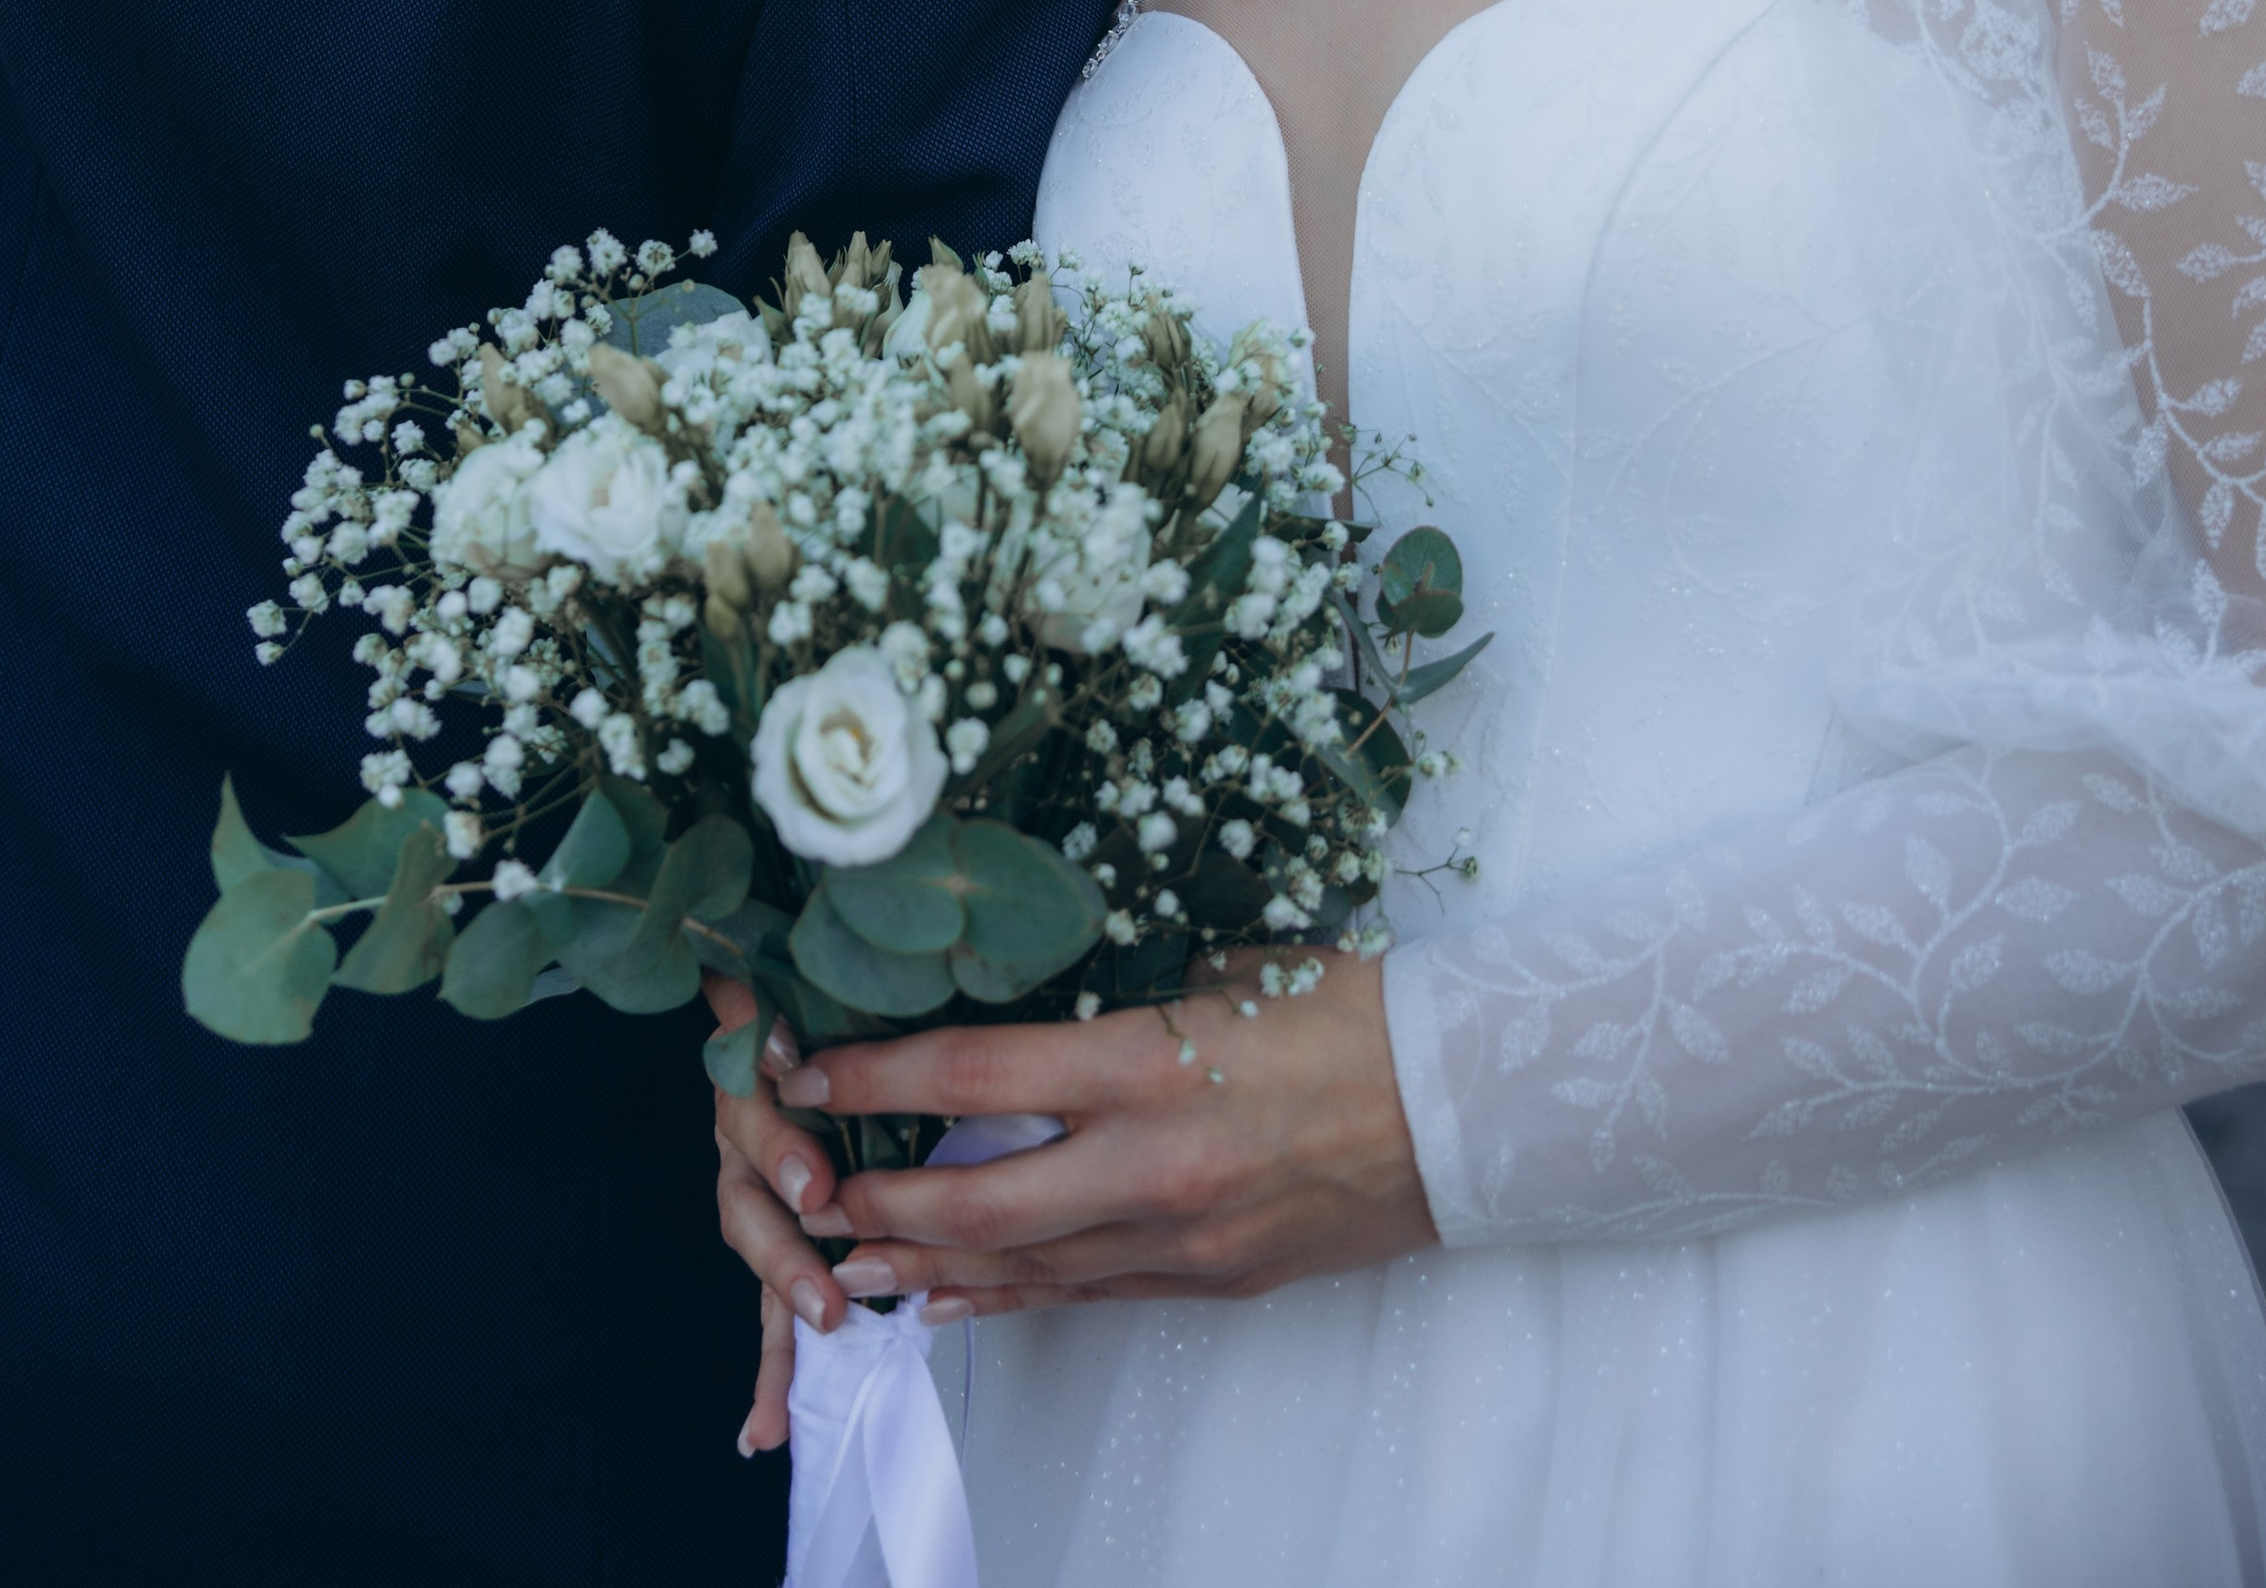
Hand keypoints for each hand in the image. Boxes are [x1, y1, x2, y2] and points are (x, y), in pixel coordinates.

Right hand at [707, 978, 988, 1452]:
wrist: (785, 1012)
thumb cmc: (808, 996)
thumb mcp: (777, 982)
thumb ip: (758, 998)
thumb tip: (775, 1034)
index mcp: (755, 1073)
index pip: (754, 1112)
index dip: (782, 1148)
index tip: (814, 1184)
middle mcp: (747, 1134)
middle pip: (753, 1193)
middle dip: (789, 1242)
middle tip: (825, 1279)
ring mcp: (759, 1189)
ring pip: (763, 1248)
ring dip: (788, 1293)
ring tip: (822, 1326)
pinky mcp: (780, 1237)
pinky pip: (772, 1307)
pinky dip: (772, 1371)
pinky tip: (763, 1431)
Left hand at [710, 950, 1431, 1370]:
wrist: (1461, 1103)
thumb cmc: (1344, 1004)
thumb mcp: (1218, 965)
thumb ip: (1121, 990)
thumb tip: (1029, 980)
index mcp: (1147, 1062)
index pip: (974, 1075)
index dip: (876, 1080)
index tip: (805, 1069)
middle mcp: (1151, 1162)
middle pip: (978, 1201)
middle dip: (879, 1203)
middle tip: (804, 1194)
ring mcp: (1181, 1236)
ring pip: (1024, 1266)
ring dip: (927, 1265)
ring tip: (850, 1266)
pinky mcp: (1211, 1279)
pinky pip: (1087, 1294)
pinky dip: (1011, 1297)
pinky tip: (955, 1299)